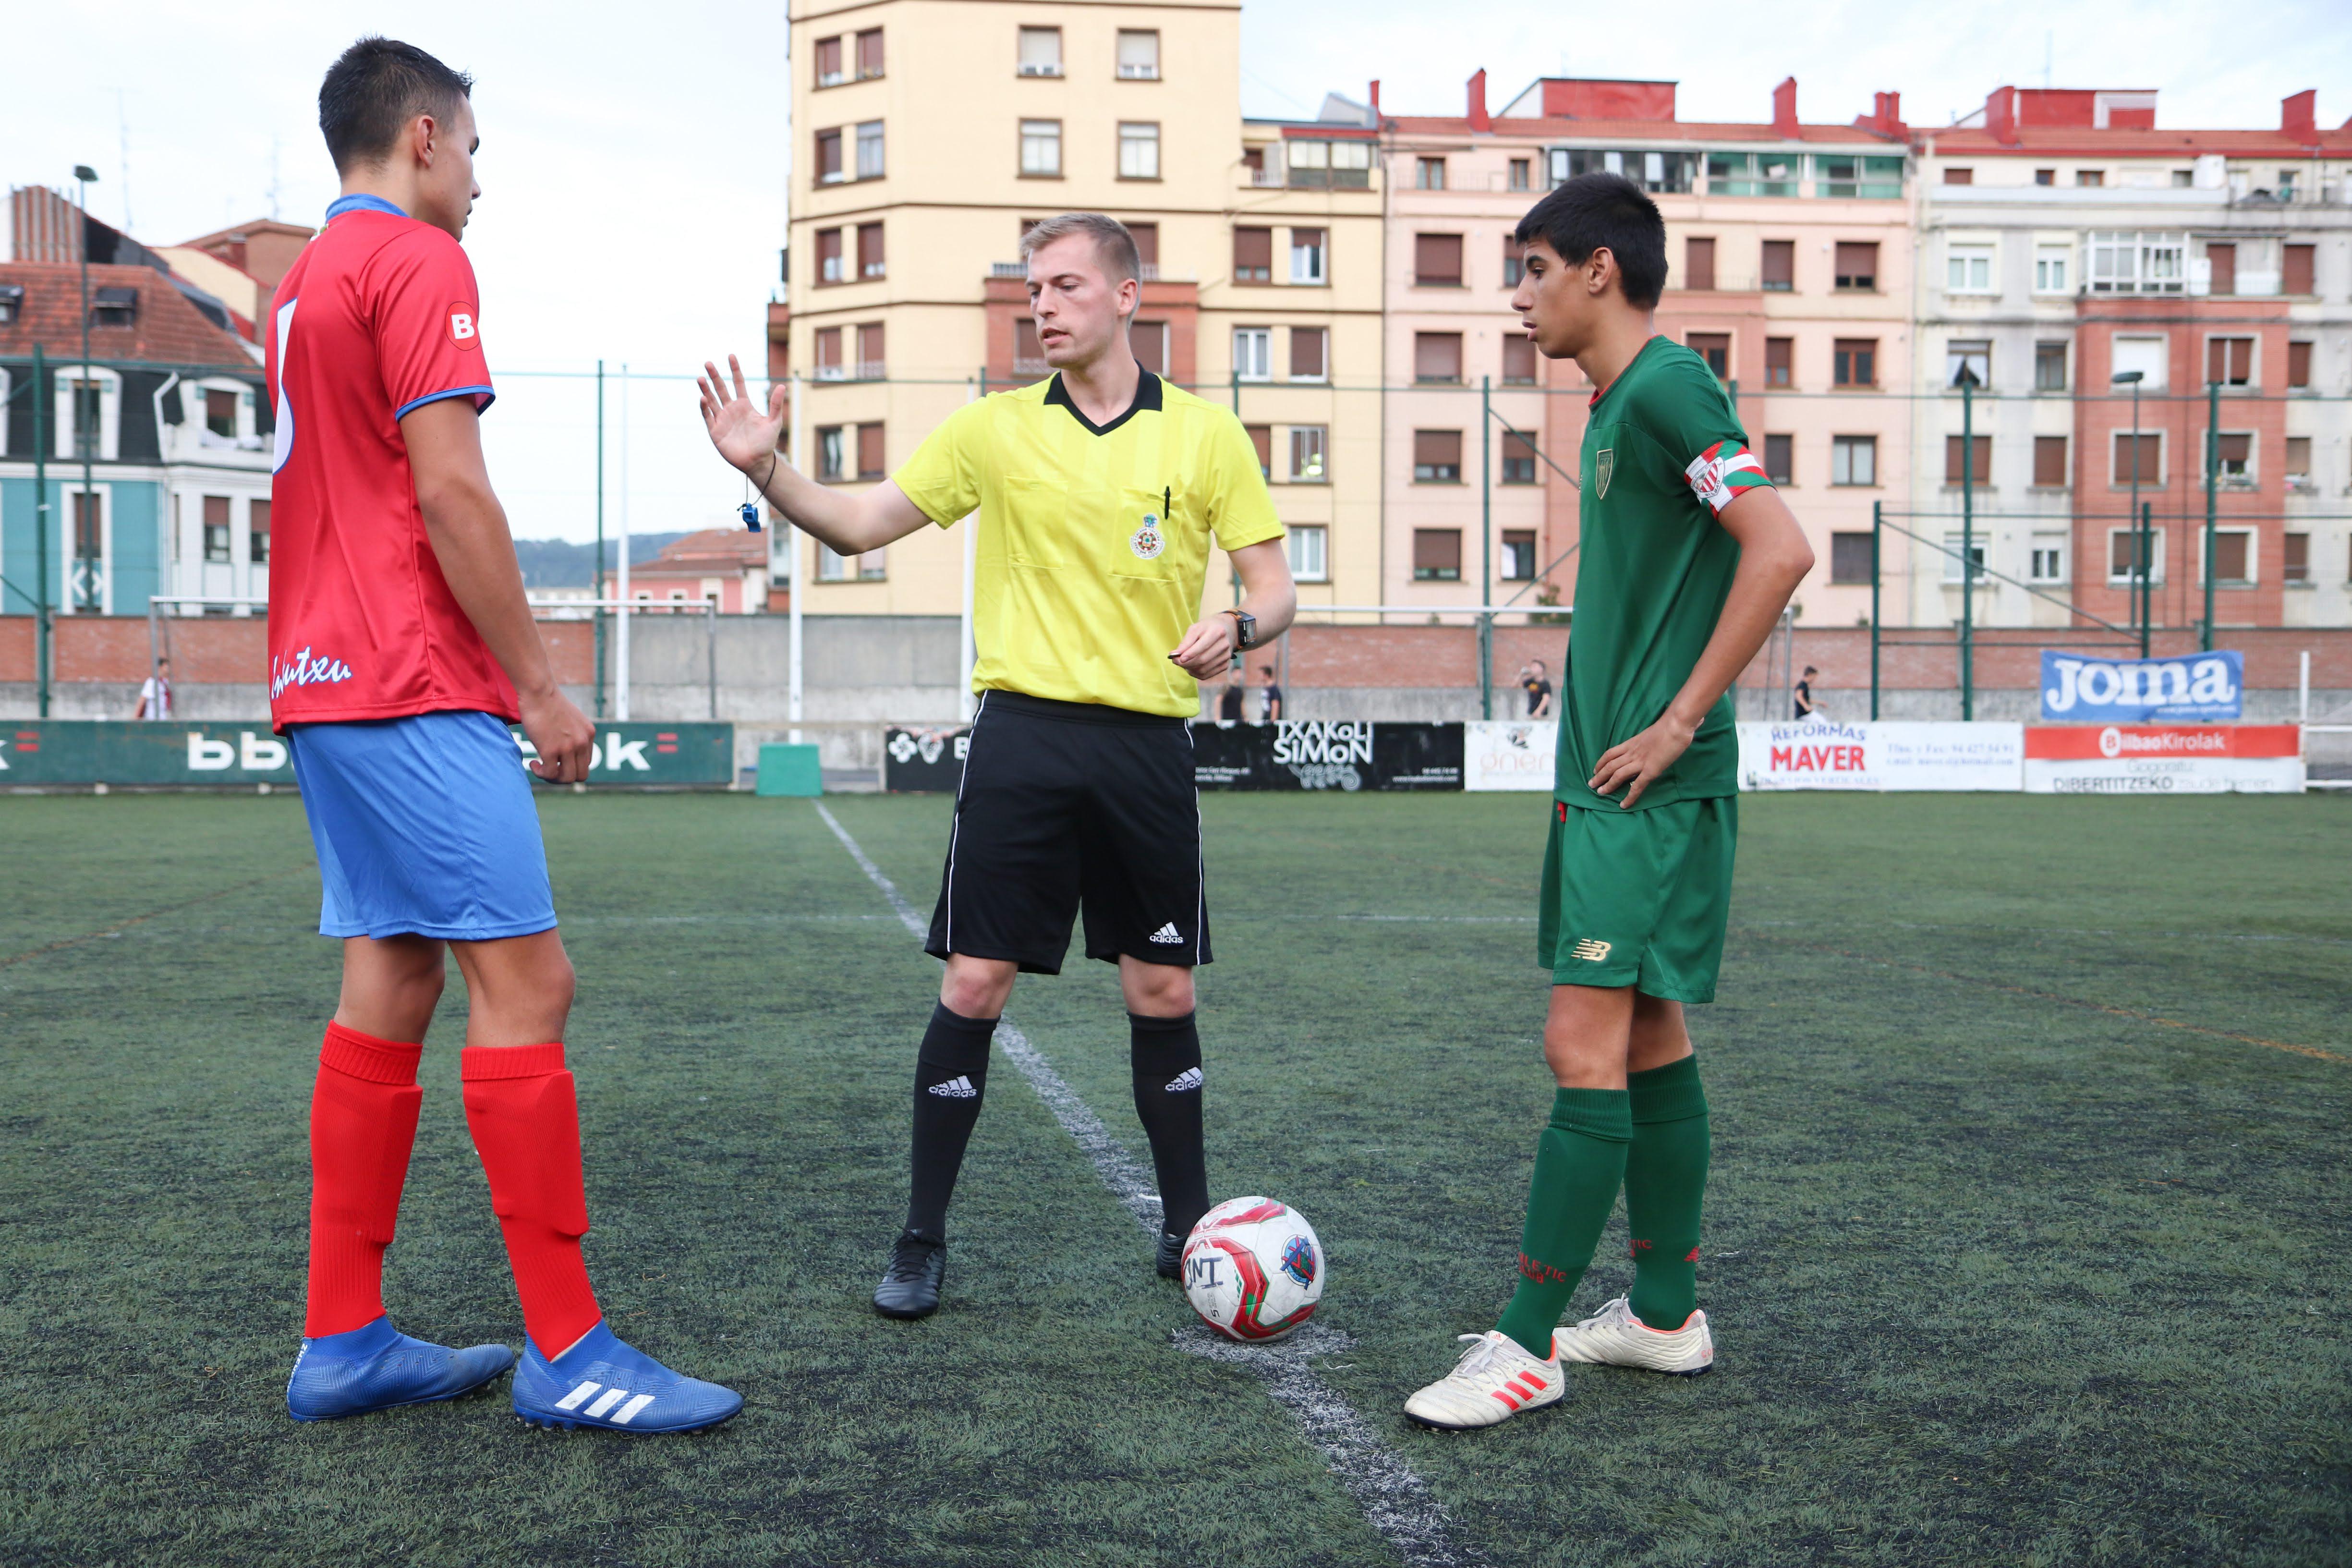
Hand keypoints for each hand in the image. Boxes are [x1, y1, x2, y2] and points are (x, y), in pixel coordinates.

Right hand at [519, 686, 594, 783]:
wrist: (539, 691)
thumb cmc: (549, 702)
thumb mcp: (571, 719)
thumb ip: (573, 733)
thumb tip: (565, 748)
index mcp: (588, 734)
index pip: (586, 763)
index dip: (571, 766)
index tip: (557, 761)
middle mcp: (582, 742)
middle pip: (581, 775)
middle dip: (564, 777)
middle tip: (550, 770)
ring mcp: (567, 747)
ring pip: (567, 778)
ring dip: (553, 778)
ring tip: (541, 768)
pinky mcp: (550, 750)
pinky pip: (549, 773)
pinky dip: (540, 773)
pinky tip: (533, 763)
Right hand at [696, 354, 786, 476]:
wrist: (758, 462)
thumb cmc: (766, 443)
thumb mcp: (774, 422)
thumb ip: (776, 404)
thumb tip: (782, 385)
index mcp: (745, 405)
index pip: (738, 383)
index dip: (735, 370)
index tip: (731, 356)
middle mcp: (731, 410)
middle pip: (721, 389)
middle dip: (715, 376)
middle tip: (708, 363)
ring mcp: (722, 420)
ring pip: (711, 401)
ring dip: (706, 390)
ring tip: (700, 377)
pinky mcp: (715, 431)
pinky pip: (708, 417)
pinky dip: (705, 408)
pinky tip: (703, 398)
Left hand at [1167, 614, 1237, 680]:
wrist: (1225, 630)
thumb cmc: (1206, 629)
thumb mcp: (1195, 629)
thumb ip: (1185, 642)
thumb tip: (1175, 655)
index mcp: (1217, 631)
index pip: (1203, 646)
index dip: (1190, 654)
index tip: (1178, 659)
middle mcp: (1224, 644)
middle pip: (1203, 659)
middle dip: (1186, 663)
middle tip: (1176, 661)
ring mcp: (1226, 656)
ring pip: (1204, 669)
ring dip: (1189, 669)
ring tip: (1183, 663)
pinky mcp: (1225, 665)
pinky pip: (1207, 675)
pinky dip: (1195, 673)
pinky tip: (1191, 667)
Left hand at [1588, 710, 1697, 808]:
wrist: (1677, 724)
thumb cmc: (1673, 723)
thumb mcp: (1659, 727)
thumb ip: (1660, 731)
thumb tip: (1674, 729)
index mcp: (1633, 742)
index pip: (1611, 752)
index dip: (1601, 762)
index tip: (1595, 769)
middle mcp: (1632, 752)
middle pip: (1610, 765)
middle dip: (1599, 776)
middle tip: (1591, 785)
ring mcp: (1640, 762)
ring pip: (1617, 775)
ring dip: (1607, 785)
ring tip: (1600, 793)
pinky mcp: (1650, 771)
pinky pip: (1636, 786)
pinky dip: (1629, 797)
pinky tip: (1623, 805)